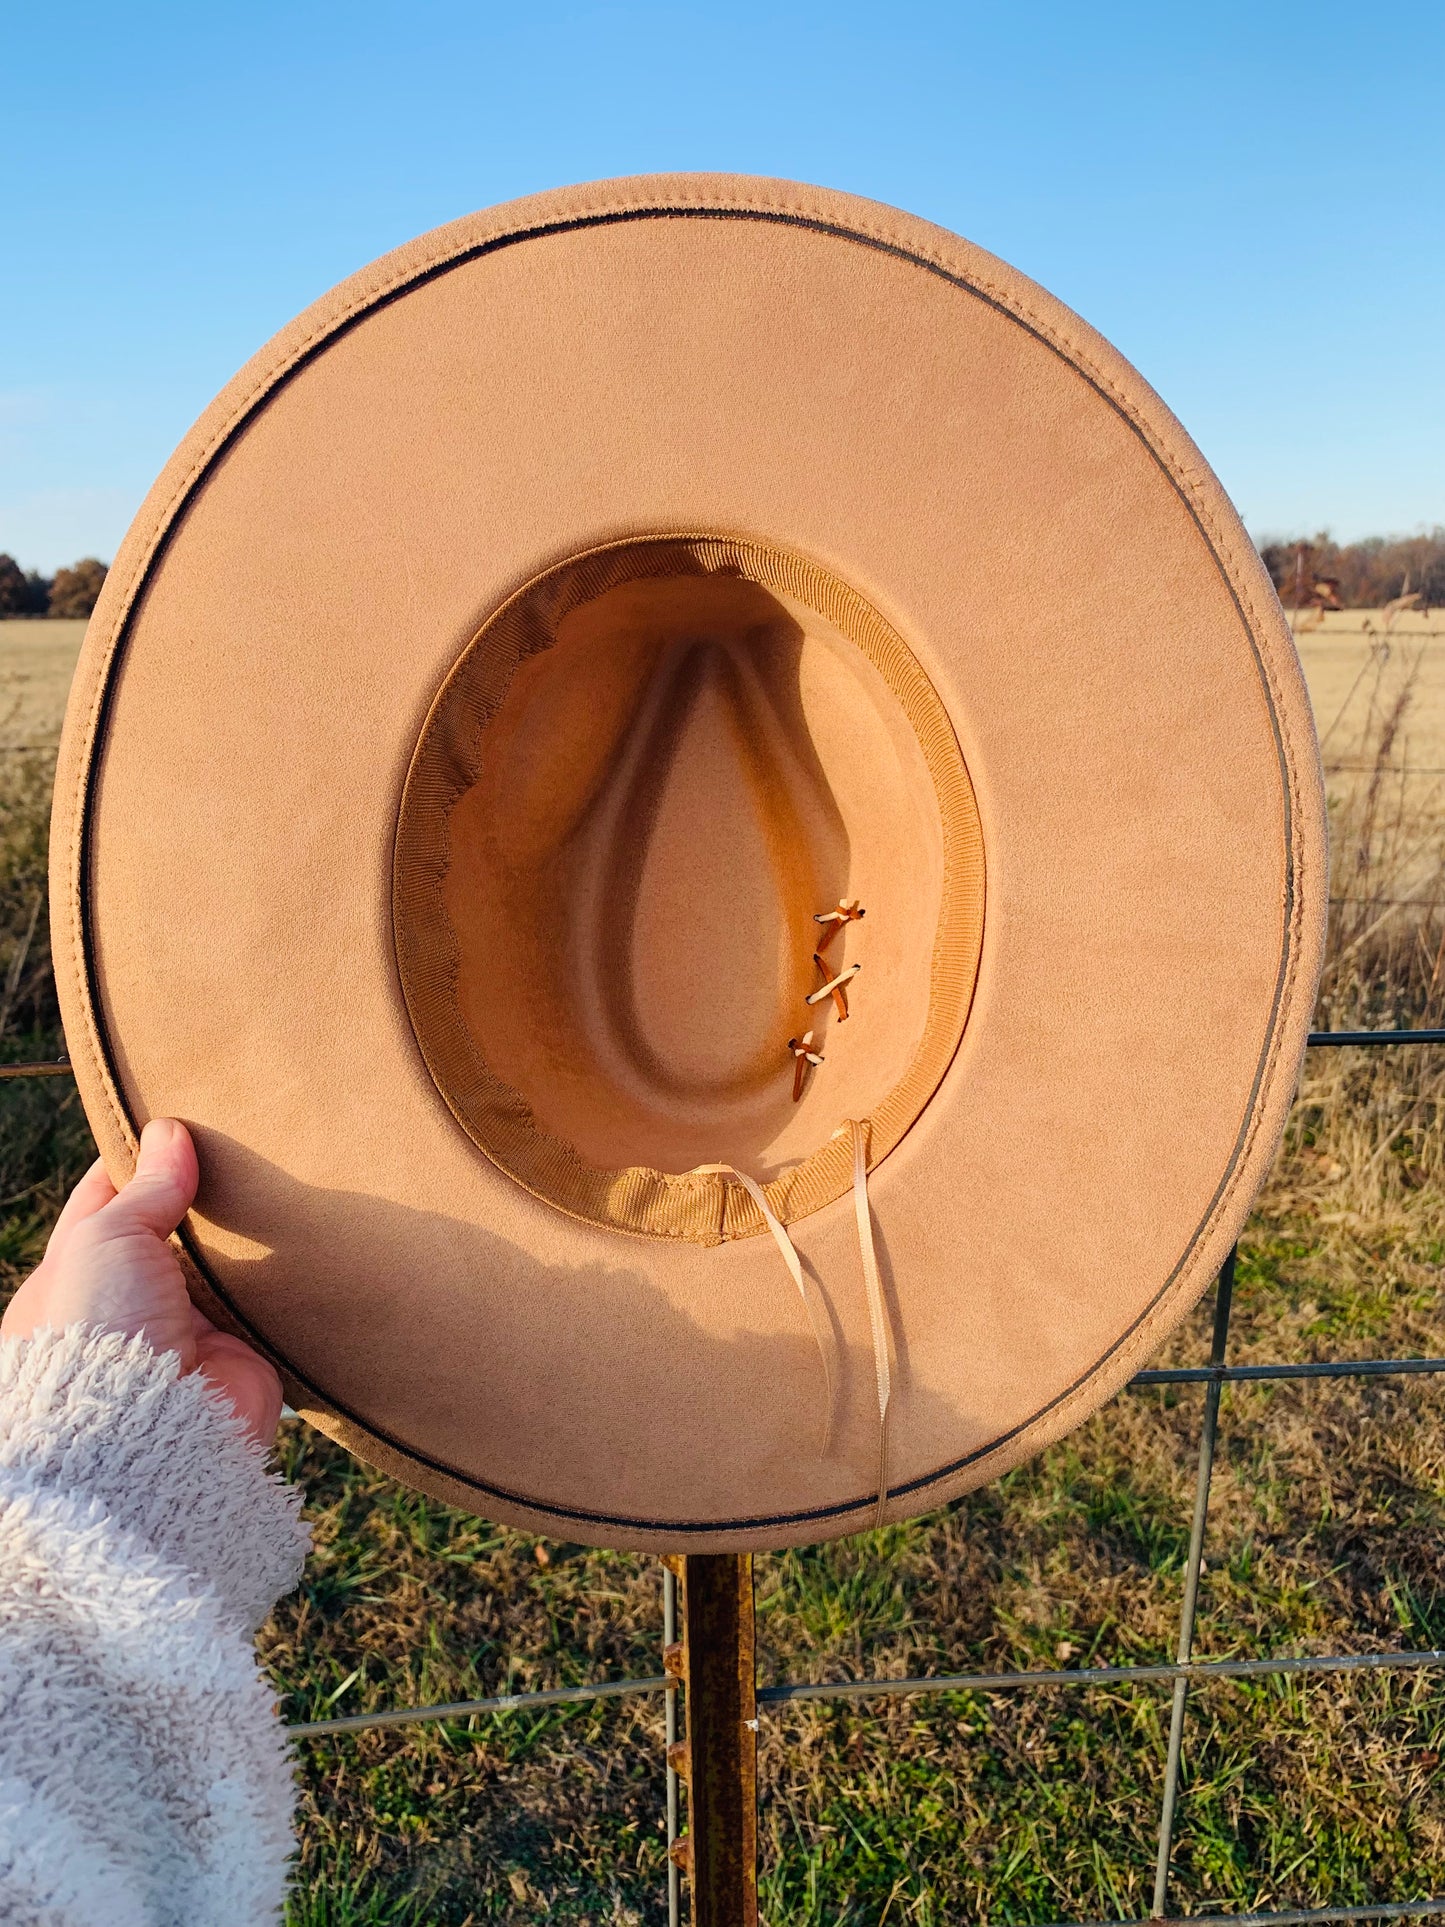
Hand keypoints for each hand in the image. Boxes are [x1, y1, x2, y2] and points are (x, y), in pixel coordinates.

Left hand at [2, 1117, 282, 1446]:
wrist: (145, 1430)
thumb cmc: (96, 1329)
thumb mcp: (105, 1238)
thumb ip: (145, 1188)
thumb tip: (170, 1132)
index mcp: (77, 1276)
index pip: (107, 1203)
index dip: (140, 1161)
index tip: (177, 1121)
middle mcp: (130, 1302)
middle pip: (171, 1230)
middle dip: (203, 1194)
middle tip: (243, 1142)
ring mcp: (185, 1326)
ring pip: (222, 1262)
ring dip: (247, 1232)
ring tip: (282, 1174)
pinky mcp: (238, 1350)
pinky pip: (267, 1300)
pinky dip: (283, 1274)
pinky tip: (306, 1230)